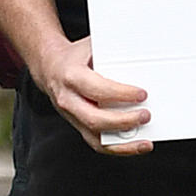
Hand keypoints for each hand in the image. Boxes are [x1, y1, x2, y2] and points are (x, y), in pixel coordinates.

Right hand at [33, 34, 153, 153]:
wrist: (50, 68)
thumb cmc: (74, 58)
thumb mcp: (90, 47)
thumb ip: (111, 53)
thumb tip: (141, 55)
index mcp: (71, 76)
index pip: (97, 89)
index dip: (120, 94)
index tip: (141, 94)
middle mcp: (68, 100)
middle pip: (95, 119)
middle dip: (123, 121)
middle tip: (145, 115)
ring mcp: (71, 116)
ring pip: (95, 137)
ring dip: (122, 143)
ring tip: (144, 142)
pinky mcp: (78, 126)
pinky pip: (97, 143)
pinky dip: (118, 148)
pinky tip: (134, 145)